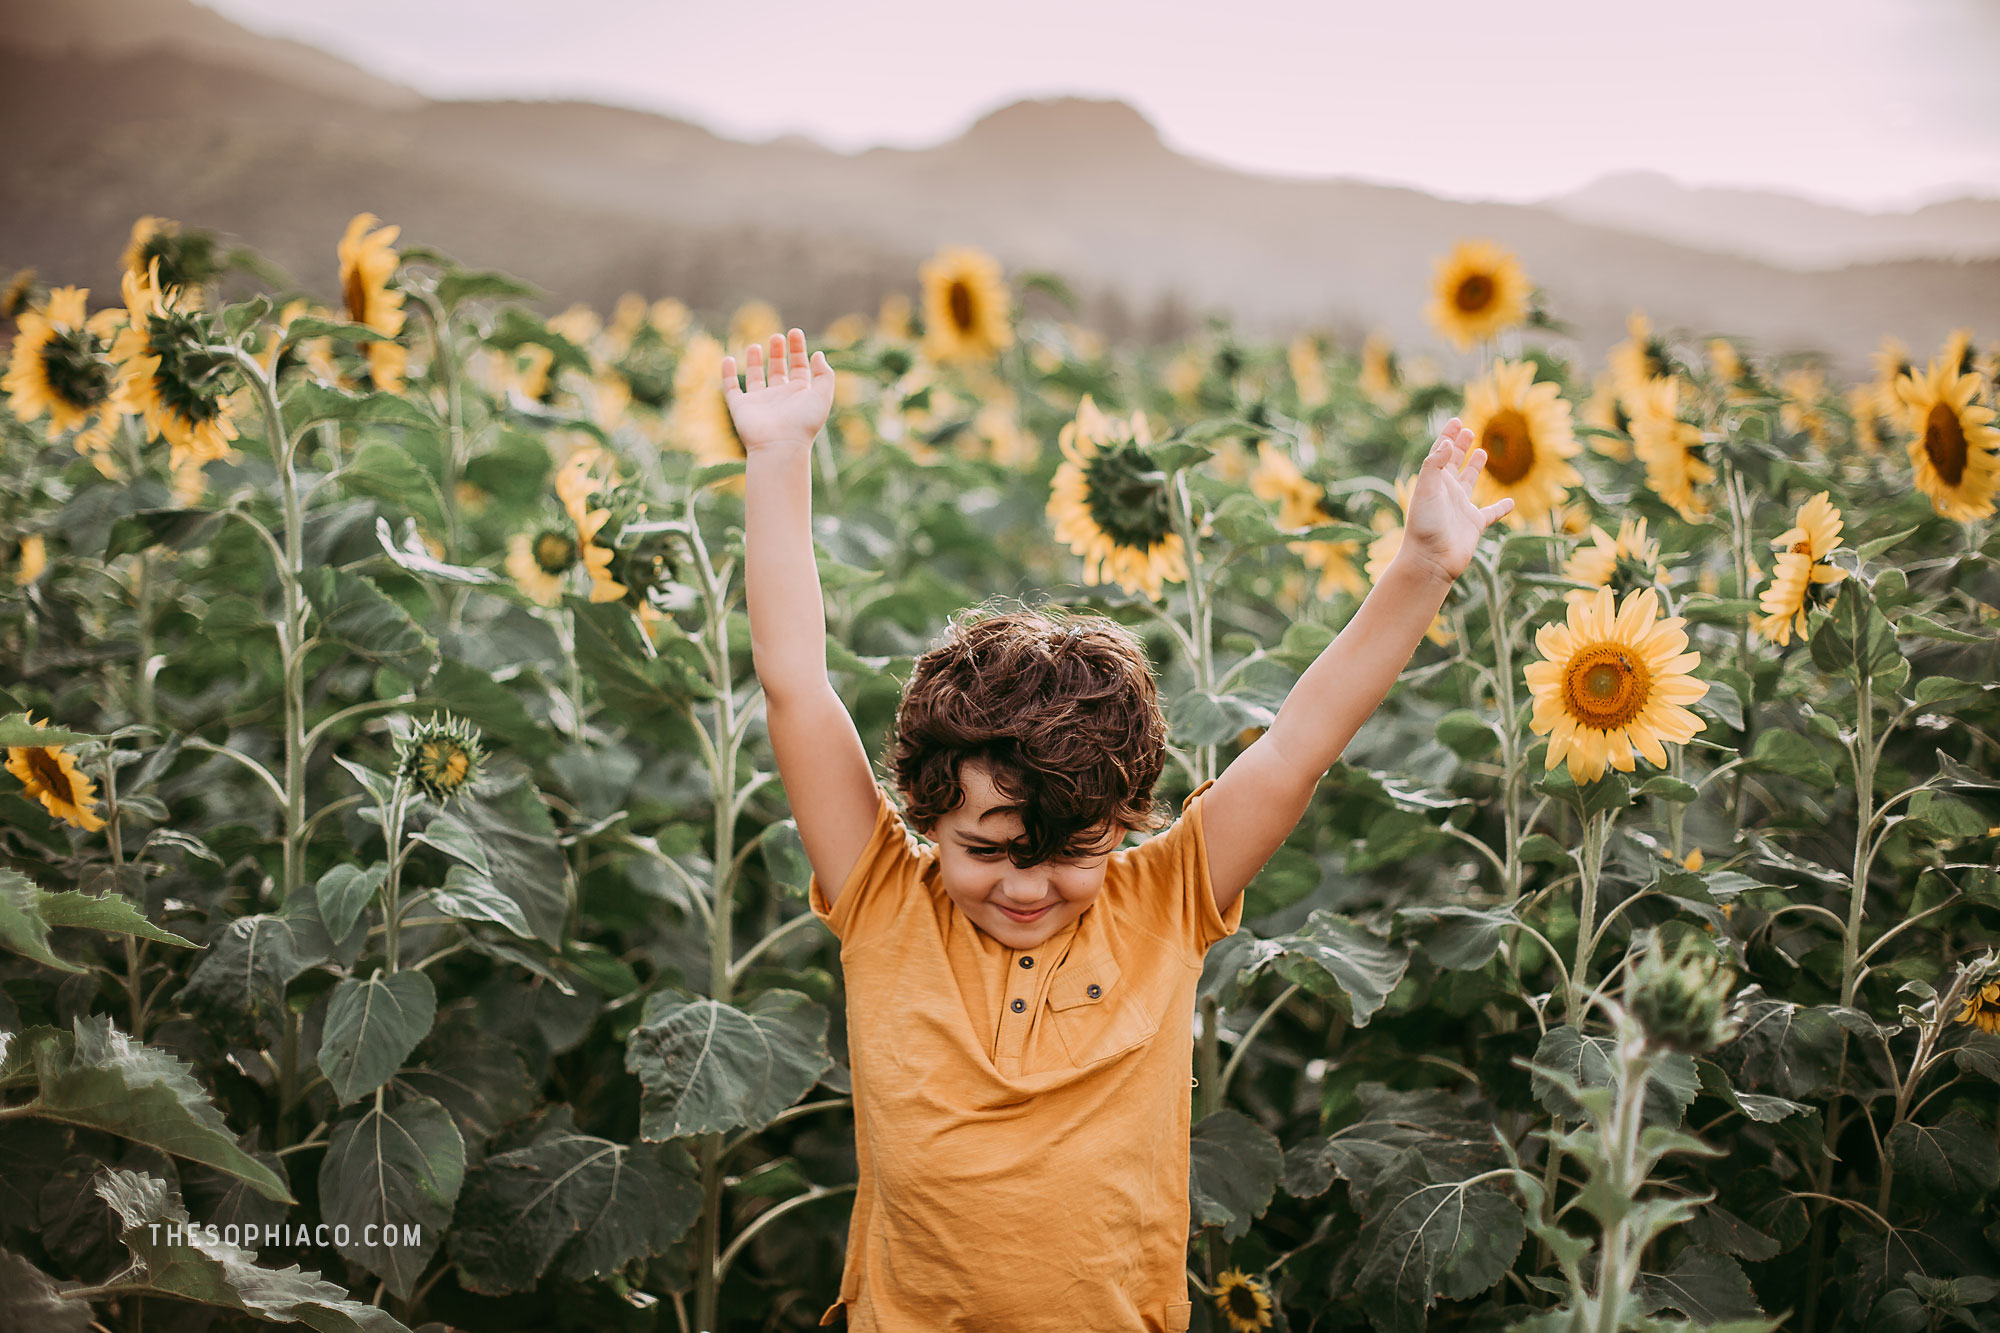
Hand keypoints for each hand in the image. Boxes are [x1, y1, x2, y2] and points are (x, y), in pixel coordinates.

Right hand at [721, 328, 834, 453]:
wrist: (780, 446)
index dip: (798, 350)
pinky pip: (731, 388)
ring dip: (756, 362)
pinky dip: (727, 374)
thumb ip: (824, 374)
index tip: (795, 332)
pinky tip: (729, 359)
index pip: (799, 368)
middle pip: (779, 371)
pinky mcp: (740, 407)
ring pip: (756, 378)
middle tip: (777, 336)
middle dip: (778, 353)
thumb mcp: (822, 395)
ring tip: (756, 345)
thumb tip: (819, 355)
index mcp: (799, 395)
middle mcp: (779, 398)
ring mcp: (759, 402)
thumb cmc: (804, 422)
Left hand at [1398, 419, 1513, 581]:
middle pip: (1454, 464)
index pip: (1440, 453)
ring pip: (1470, 483)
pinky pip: (1491, 514)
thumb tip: (1448, 443)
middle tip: (1468, 430)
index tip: (1456, 421)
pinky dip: (1501, 508)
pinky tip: (1511, 502)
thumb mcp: (1426, 489)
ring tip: (1482, 453)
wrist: (1430, 560)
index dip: (1447, 436)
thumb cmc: (1425, 525)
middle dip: (1460, 446)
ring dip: (1475, 468)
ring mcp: (1461, 509)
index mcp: (1434, 482)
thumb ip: (1435, 464)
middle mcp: (1447, 493)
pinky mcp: (1474, 525)